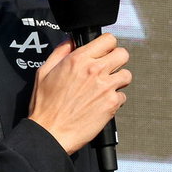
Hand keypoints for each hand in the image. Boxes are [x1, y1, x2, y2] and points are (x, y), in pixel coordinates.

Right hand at [27, 34, 130, 153]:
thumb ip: (60, 52)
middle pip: (123, 54)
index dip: (107, 46)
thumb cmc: (45, 106)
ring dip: (118, 80)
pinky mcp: (112, 103)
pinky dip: (115, 100)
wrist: (51, 132)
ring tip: (105, 87)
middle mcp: (94, 70)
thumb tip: (71, 41)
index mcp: (78, 59)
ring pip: (127, 75)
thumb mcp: (44, 72)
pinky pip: (123, 96)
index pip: (108, 40)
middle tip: (108, 69)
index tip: (104, 52)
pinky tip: (102, 103)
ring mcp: (105, 87)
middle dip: (117, 60)